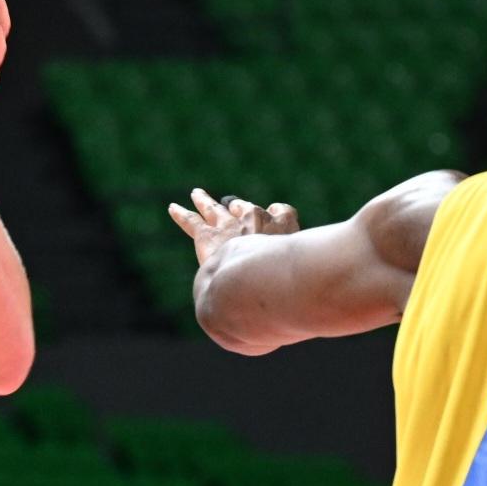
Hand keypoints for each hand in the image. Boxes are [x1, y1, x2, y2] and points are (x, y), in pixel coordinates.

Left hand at [168, 187, 299, 268]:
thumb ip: (308, 273)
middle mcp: (255, 219)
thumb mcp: (305, 273)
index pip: (280, 212)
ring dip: (206, 202)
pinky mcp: (208, 236)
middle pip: (245, 208)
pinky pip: (193, 222)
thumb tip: (314, 291)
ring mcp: (230, 226)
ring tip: (197, 194)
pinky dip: (182, 215)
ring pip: (215, 210)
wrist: (257, 276)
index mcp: (282, 223)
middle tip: (235, 205)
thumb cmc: (288, 278)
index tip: (275, 215)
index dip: (276, 215)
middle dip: (240, 208)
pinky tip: (173, 208)